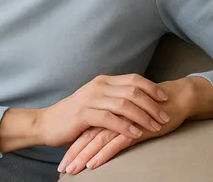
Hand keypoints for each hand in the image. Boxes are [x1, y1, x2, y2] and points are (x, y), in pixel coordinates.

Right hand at [36, 74, 169, 148]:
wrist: (47, 123)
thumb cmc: (73, 116)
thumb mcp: (95, 102)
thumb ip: (113, 99)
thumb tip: (138, 103)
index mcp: (103, 81)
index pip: (133, 79)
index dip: (151, 88)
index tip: (165, 98)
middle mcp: (99, 86)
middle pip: (133, 91)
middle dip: (152, 104)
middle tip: (165, 116)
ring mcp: (91, 99)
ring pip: (125, 104)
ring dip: (143, 116)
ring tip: (155, 126)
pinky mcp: (84, 114)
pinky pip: (110, 119)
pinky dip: (126, 126)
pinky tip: (136, 134)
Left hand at [58, 77, 212, 174]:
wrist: (175, 98)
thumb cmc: (152, 108)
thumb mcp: (128, 116)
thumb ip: (114, 122)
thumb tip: (100, 136)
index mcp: (107, 108)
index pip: (85, 129)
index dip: (73, 144)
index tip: (63, 161)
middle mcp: (111, 113)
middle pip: (87, 135)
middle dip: (74, 153)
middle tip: (62, 169)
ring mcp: (122, 120)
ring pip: (98, 140)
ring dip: (84, 156)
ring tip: (73, 170)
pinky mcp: (135, 128)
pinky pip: (116, 142)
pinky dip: (103, 154)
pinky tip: (94, 164)